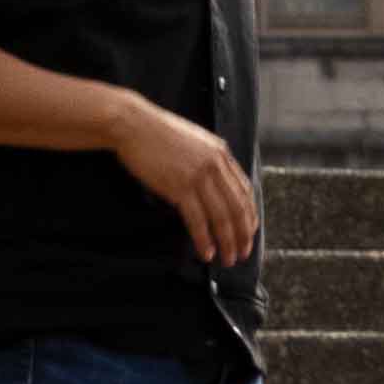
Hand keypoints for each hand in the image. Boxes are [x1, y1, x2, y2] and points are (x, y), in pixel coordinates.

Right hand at [114, 99, 262, 264]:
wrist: (133, 124)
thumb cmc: (157, 133)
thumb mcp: (194, 141)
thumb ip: (209, 159)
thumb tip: (216, 183)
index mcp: (220, 153)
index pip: (245, 190)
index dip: (250, 215)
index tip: (249, 232)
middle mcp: (214, 164)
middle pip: (237, 207)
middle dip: (242, 235)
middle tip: (242, 253)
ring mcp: (198, 175)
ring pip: (221, 217)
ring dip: (226, 242)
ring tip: (227, 258)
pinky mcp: (179, 186)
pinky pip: (198, 220)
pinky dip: (203, 239)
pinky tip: (205, 252)